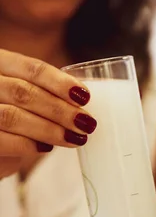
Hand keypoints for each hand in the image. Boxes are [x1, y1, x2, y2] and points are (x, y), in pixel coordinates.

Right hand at [0, 49, 95, 178]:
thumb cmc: (9, 118)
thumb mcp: (23, 96)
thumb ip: (44, 93)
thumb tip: (81, 101)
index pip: (31, 68)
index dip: (59, 82)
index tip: (85, 97)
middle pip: (24, 93)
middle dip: (59, 110)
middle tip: (86, 123)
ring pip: (13, 117)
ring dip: (49, 129)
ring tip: (74, 138)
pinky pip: (2, 140)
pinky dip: (27, 145)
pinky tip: (46, 148)